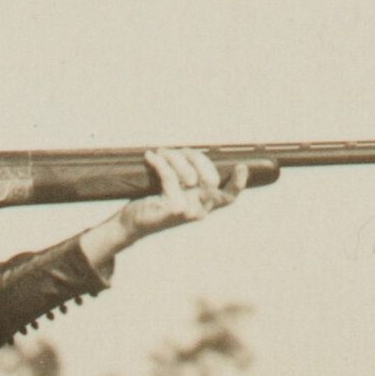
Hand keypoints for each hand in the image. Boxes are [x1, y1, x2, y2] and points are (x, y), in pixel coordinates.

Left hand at [127, 147, 249, 234]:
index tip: (242, 166)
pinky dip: (160, 162)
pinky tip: (150, 157)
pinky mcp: (173, 209)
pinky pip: (170, 177)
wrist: (132, 224)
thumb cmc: (153, 201)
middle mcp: (199, 210)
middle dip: (197, 158)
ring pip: (190, 175)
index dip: (238, 183)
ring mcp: (187, 211)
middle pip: (212, 179)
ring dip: (175, 157)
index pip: (228, 197)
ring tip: (161, 152)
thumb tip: (191, 153)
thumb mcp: (175, 189)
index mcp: (204, 205)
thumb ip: (188, 178)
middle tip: (182, 151)